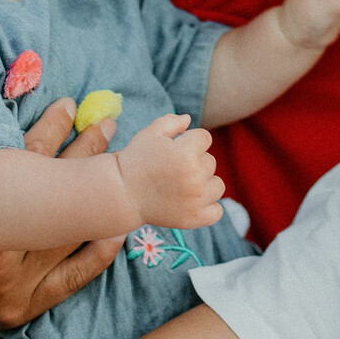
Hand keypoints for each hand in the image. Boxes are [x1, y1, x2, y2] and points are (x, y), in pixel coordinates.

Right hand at [0, 97, 127, 331]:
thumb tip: (8, 120)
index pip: (21, 162)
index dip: (49, 130)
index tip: (68, 106)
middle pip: (52, 191)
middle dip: (82, 152)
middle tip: (105, 123)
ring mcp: (14, 284)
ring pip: (69, 228)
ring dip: (97, 192)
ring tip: (118, 163)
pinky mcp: (27, 306)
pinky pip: (75, 275)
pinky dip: (99, 249)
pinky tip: (119, 226)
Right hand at [116, 114, 224, 229]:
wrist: (122, 193)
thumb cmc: (136, 160)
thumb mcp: (150, 134)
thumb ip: (171, 122)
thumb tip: (188, 119)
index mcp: (186, 153)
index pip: (205, 138)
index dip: (190, 140)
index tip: (175, 148)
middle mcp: (194, 177)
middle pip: (210, 161)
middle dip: (195, 160)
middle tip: (173, 168)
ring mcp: (196, 200)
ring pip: (217, 185)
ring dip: (205, 183)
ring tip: (183, 184)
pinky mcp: (195, 219)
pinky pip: (217, 211)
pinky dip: (208, 207)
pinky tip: (191, 201)